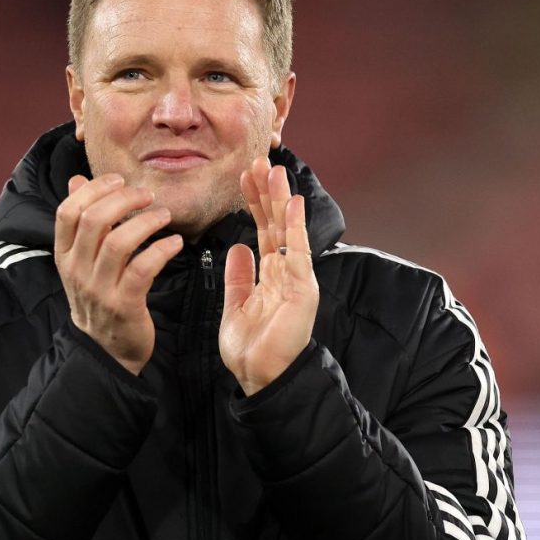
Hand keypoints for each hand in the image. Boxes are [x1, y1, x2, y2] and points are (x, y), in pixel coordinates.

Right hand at [55, 173, 183, 374]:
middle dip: (124, 199)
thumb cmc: (99, 296)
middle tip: (147, 195)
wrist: (106, 349)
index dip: (93, 189)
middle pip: (94, 221)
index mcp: (64, 255)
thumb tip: (76, 180)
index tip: (119, 180)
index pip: (68, 212)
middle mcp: (77, 271)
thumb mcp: (81, 260)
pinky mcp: (123, 305)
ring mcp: (99, 289)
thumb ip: (81, 220)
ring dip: (146, 222)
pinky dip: (161, 250)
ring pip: (118, 242)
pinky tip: (175, 242)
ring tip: (164, 215)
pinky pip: (143, 269)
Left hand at [220, 156, 319, 394]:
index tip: (245, 176)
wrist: (261, 379)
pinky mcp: (303, 290)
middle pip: (276, 224)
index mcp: (271, 275)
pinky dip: (296, 226)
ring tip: (272, 169)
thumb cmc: (252, 349)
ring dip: (280, 199)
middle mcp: (287, 272)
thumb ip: (238, 276)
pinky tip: (291, 201)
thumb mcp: (236, 305)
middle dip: (266, 192)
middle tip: (257, 160)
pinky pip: (298, 252)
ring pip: (288, 231)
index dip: (255, 203)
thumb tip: (237, 246)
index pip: (263, 230)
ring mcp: (298, 279)